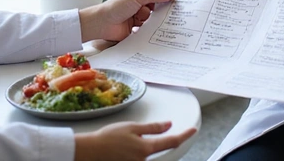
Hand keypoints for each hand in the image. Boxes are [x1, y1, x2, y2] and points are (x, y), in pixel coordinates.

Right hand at [74, 121, 196, 160]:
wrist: (89, 152)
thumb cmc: (107, 138)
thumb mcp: (132, 127)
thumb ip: (152, 128)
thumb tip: (168, 125)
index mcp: (146, 148)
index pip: (171, 142)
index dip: (184, 135)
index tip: (193, 130)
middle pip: (157, 151)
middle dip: (151, 142)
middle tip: (129, 137)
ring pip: (146, 155)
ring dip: (139, 147)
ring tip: (120, 142)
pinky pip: (138, 159)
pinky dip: (133, 152)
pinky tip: (120, 149)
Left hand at [79, 0, 173, 41]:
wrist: (102, 23)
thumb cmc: (116, 6)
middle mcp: (140, 5)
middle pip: (158, 6)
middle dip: (163, 9)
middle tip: (174, 12)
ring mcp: (139, 17)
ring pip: (154, 18)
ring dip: (152, 19)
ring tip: (144, 20)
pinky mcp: (137, 29)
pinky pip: (149, 28)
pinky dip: (149, 29)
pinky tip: (147, 28)